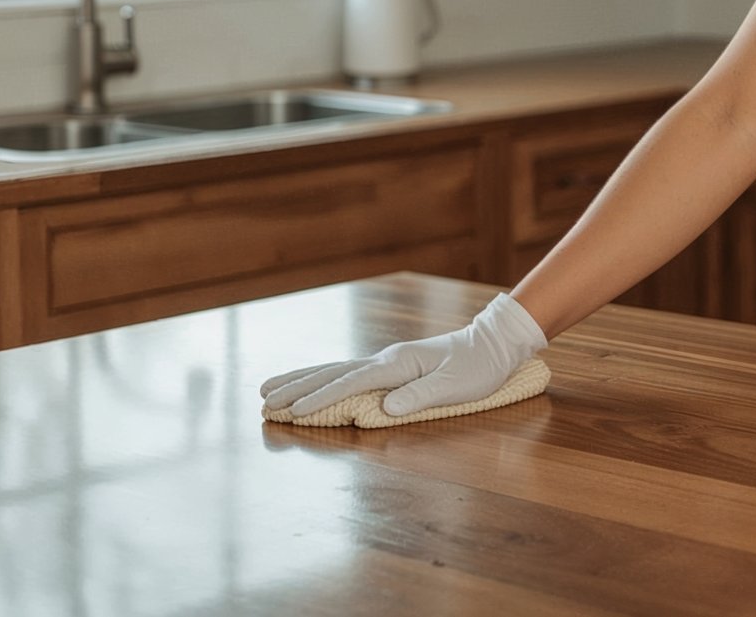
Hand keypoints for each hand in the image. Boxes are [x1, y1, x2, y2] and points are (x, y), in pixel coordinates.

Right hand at [259, 291, 547, 418]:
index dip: (322, 398)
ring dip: (300, 381)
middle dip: (296, 388)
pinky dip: (321, 379)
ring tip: (267, 390)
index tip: (294, 411)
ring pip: (333, 371)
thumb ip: (420, 396)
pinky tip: (307, 384)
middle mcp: (386, 360)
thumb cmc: (479, 367)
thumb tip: (383, 410)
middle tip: (262, 401)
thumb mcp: (457, 385)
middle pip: (332, 374)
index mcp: (399, 364)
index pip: (352, 383)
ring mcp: (385, 362)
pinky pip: (346, 374)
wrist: (493, 344)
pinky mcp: (389, 368)